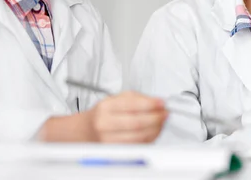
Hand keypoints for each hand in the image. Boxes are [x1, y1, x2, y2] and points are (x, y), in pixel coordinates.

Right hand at [40, 91, 167, 142]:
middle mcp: (104, 124)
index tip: (162, 103)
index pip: (132, 105)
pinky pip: (138, 145)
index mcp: (105, 107)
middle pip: (137, 123)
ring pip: (139, 136)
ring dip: (156, 129)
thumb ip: (137, 98)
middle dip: (156, 117)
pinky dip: (150, 138)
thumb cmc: (103, 113)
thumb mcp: (116, 98)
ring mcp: (109, 140)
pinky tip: (153, 130)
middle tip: (165, 113)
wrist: (85, 130)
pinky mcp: (115, 152)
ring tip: (161, 121)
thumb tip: (156, 102)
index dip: (150, 104)